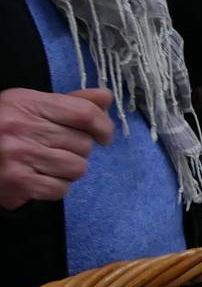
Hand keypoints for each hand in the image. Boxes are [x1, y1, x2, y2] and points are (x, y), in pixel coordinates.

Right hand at [0, 88, 112, 209]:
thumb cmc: (3, 129)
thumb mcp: (31, 106)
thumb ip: (71, 103)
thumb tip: (106, 97)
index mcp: (26, 103)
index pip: (83, 113)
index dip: (103, 126)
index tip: (103, 136)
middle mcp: (21, 127)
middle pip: (83, 143)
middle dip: (77, 149)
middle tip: (55, 148)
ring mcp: (18, 156)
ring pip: (77, 168)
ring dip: (68, 170)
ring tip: (47, 164)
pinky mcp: (18, 183)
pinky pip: (61, 189)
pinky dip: (55, 187)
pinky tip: (38, 178)